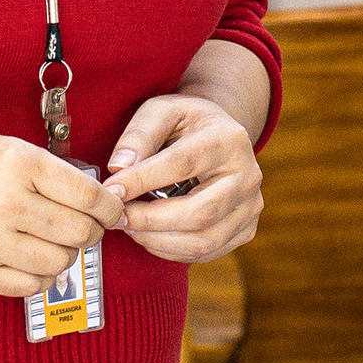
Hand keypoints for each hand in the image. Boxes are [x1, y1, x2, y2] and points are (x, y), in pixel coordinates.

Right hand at [0, 127, 123, 296]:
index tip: (113, 208)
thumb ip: (42, 169)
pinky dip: (38, 274)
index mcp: (15, 162)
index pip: (88, 194)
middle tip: (86, 224)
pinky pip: (28, 285)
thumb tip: (93, 196)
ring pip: (58, 262)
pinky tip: (29, 257)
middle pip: (80, 232)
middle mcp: (4, 203)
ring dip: (65, 253)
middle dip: (92, 230)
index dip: (110, 205)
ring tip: (53, 240)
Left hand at [102, 95, 263, 262]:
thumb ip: (139, 134)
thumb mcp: (162, 111)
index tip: (111, 191)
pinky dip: (171, 251)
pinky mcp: (246, 229)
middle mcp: (248, 175)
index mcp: (229, 139)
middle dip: (149, 220)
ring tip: (130, 227)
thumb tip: (119, 168)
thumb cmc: (186, 124)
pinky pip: (207, 252)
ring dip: (157, 240)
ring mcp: (251, 206)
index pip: (182, 164)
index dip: (142, 181)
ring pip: (204, 240)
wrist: (220, 137)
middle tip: (116, 217)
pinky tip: (150, 236)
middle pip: (199, 212)